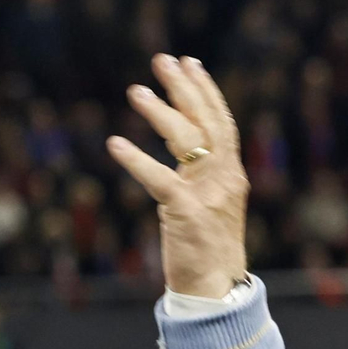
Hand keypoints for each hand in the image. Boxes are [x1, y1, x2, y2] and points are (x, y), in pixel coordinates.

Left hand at [107, 55, 249, 299]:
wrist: (216, 288)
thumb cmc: (207, 250)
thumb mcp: (211, 206)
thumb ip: (203, 178)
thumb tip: (186, 154)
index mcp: (232, 174)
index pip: (222, 121)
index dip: (205, 90)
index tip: (190, 62)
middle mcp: (225, 177)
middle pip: (205, 121)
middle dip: (184, 87)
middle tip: (162, 59)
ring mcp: (208, 194)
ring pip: (186, 142)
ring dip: (159, 113)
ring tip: (136, 91)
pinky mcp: (186, 213)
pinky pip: (158, 179)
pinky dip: (136, 160)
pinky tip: (115, 144)